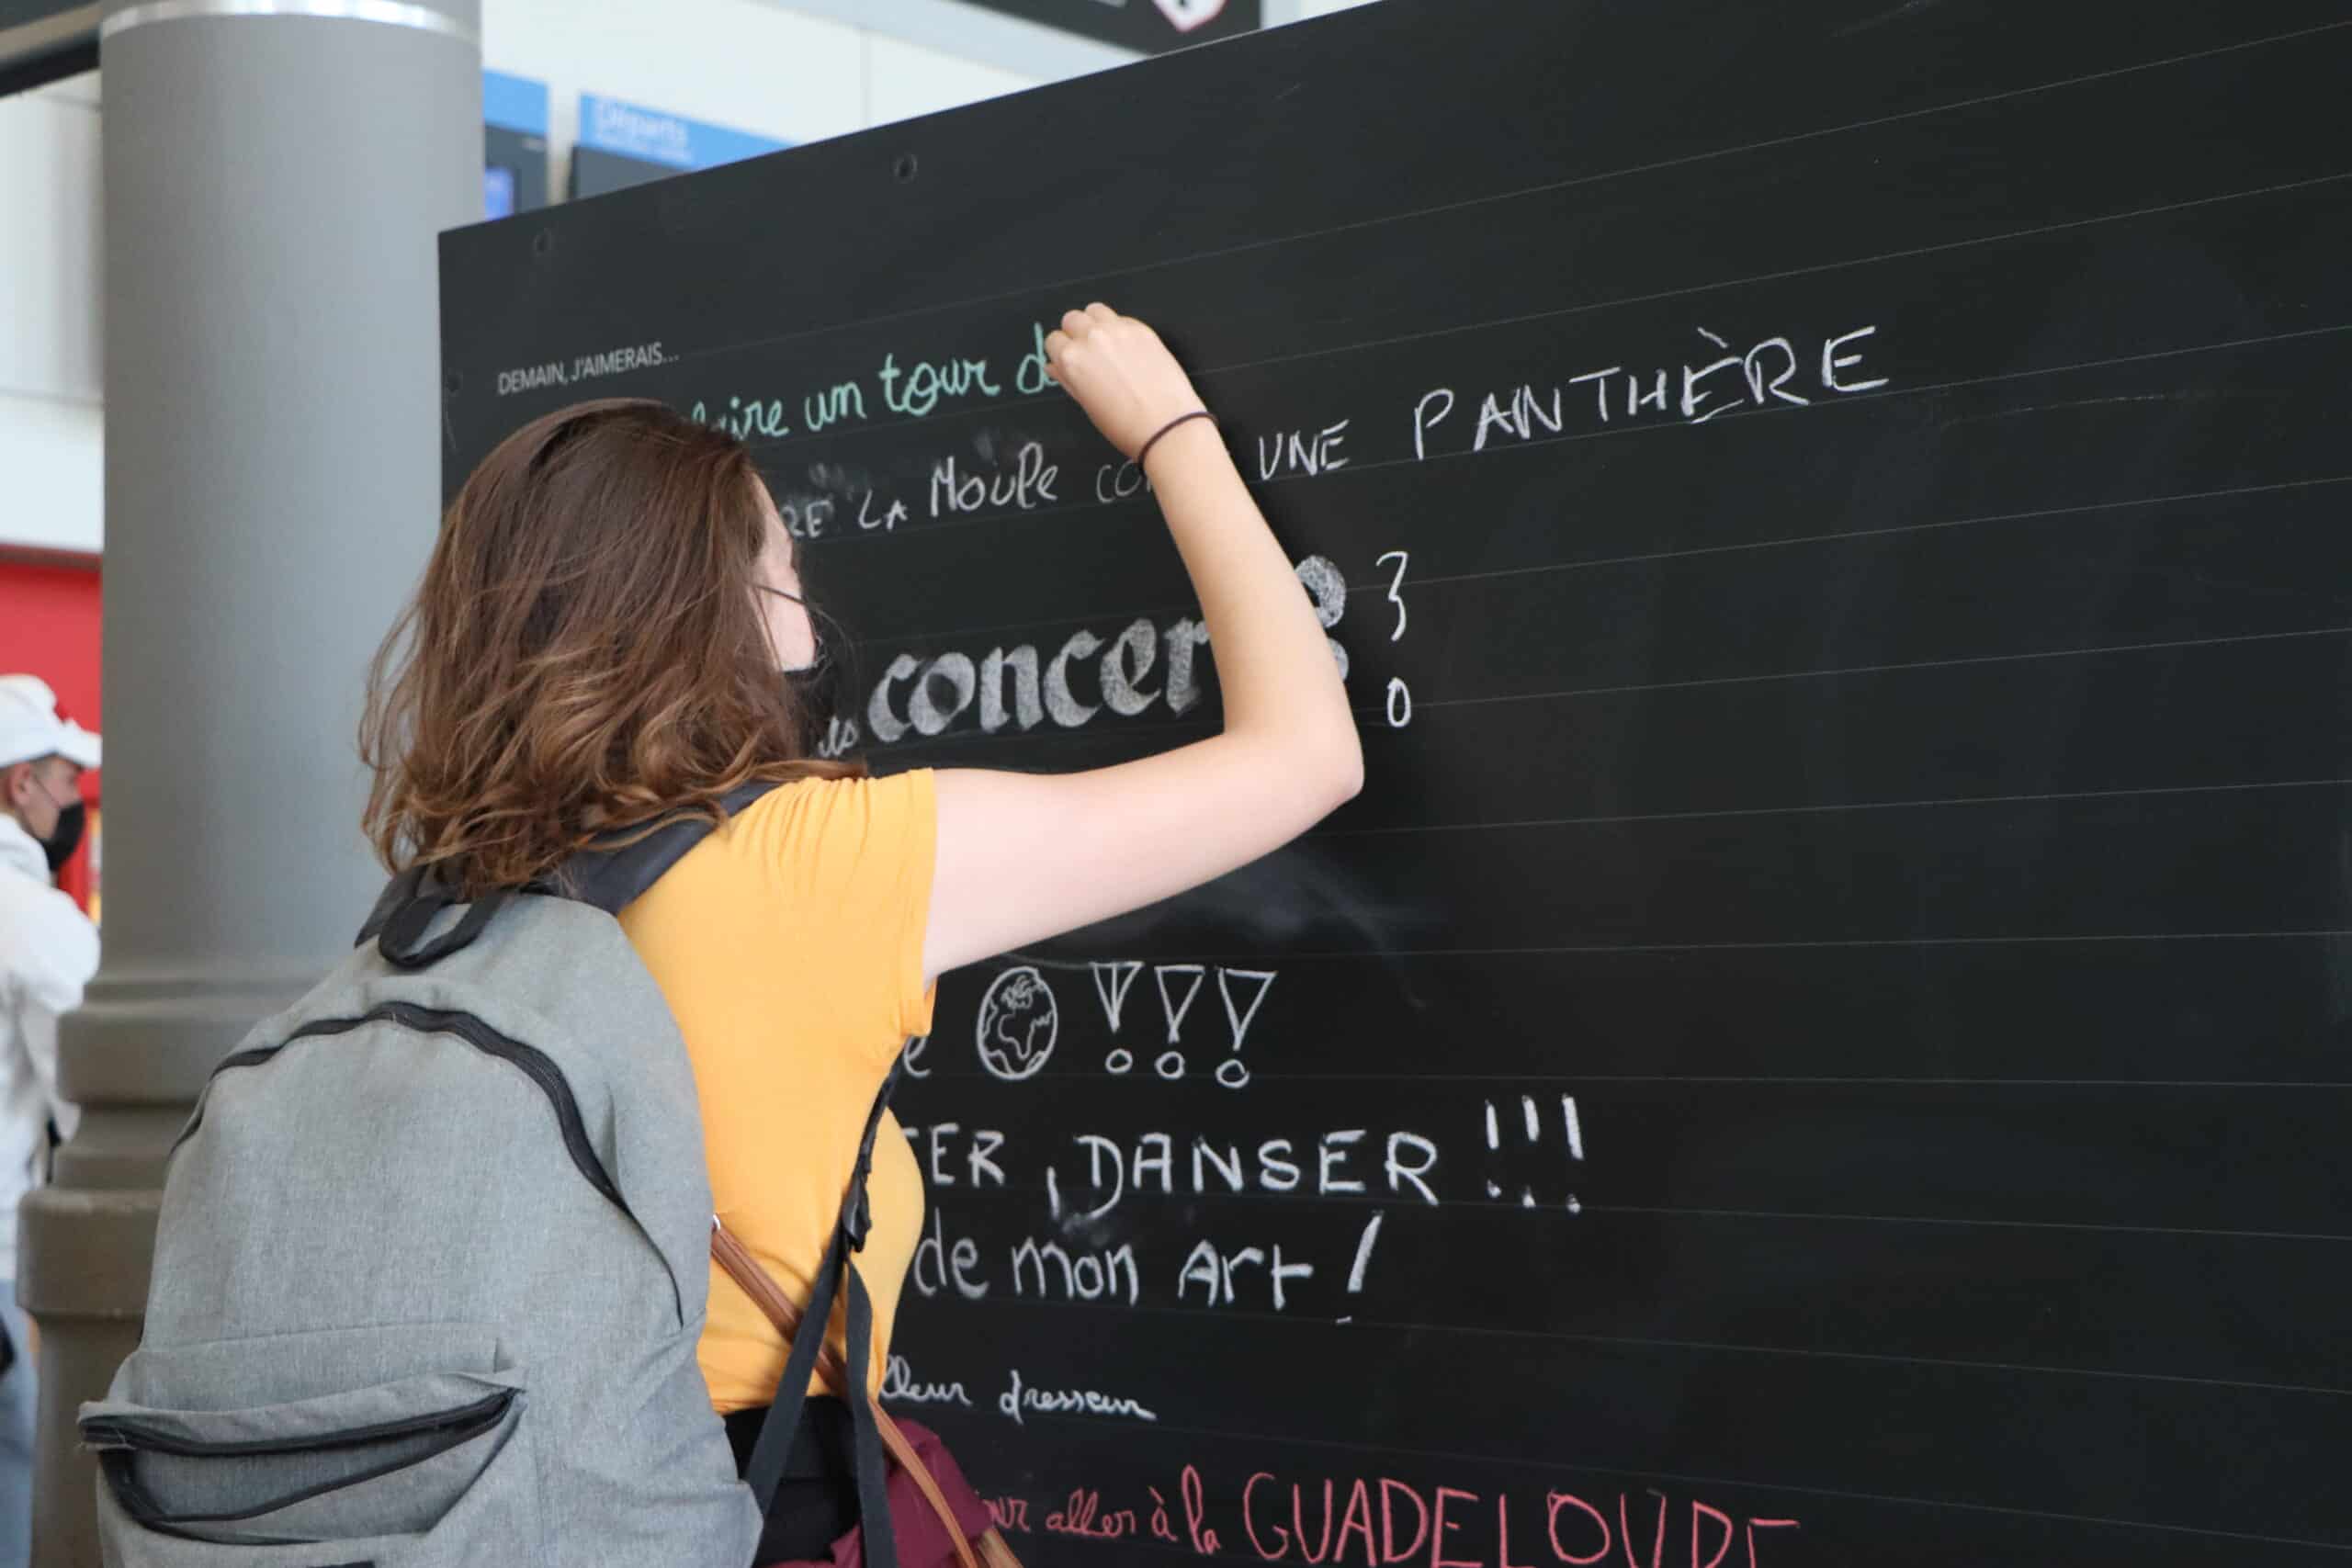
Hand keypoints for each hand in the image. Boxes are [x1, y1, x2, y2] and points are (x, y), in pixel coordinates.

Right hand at [1042, 304, 1207, 460]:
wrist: (1166, 425)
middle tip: (1089, 354)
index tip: (1071, 362)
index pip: (1053, 340)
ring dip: (1095, 323)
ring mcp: (1117, 329)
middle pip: (1072, 319)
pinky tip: (1129, 350)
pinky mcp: (1141, 329)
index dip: (1061, 352)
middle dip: (1075, 334)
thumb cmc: (1123, 424)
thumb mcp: (1087, 404)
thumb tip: (1054, 366)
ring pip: (1094, 310)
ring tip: (1106, 345)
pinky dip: (1119, 328)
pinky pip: (1121, 318)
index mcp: (1071, 358)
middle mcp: (1091, 337)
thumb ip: (1067, 379)